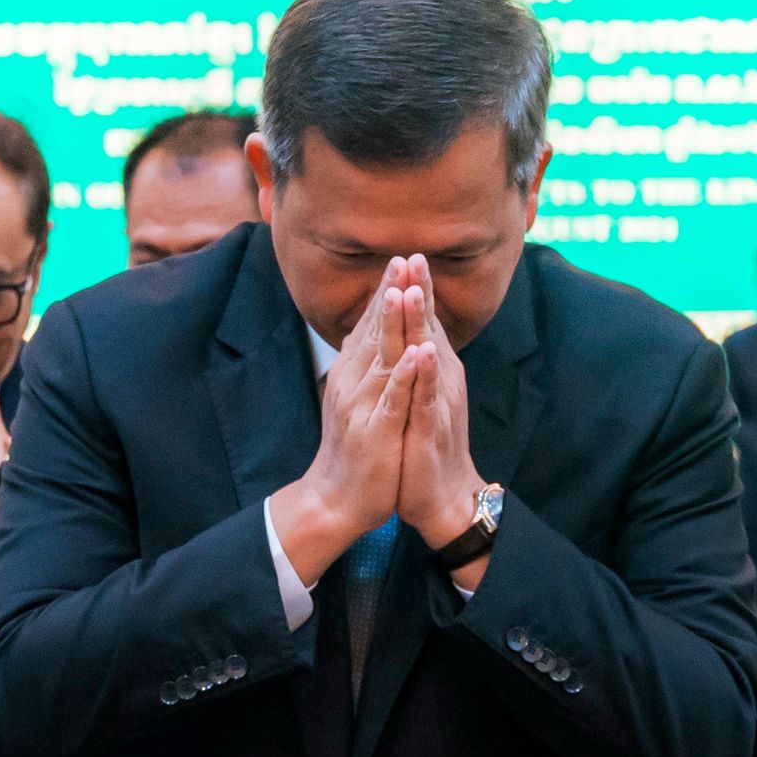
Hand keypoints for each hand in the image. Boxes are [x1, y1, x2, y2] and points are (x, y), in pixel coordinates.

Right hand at [267, 268, 421, 580]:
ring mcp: (364, 407)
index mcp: (353, 374)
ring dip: (393, 323)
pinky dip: (406, 376)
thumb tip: (358, 334)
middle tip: (403, 257)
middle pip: (374, 332)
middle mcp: (354, 383)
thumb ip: (360, 366)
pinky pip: (394, 400)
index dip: (386, 292)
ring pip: (382, 358)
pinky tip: (419, 353)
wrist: (337, 499)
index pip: (370, 325)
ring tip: (405, 289)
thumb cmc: (354, 449)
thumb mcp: (355, 400)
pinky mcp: (377, 432)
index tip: (401, 258)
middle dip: (390, 294)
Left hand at [396, 269, 485, 549]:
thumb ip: (413, 364)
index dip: (415, 289)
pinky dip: (427, 373)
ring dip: (423, 323)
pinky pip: (429, 397)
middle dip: (421, 292)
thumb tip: (406, 333)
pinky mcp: (432, 427)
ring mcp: (438, 402)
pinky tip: (425, 352)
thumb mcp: (416, 396)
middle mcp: (441, 379)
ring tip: (416, 290)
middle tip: (415, 254)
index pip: (422, 322)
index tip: (405, 253)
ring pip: (430, 355)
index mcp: (432, 370)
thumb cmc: (424, 444)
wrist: (440, 495)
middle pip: (429, 328)